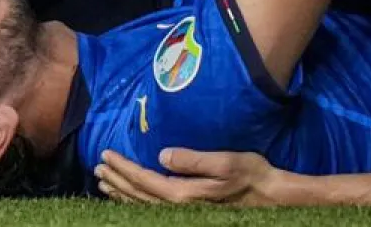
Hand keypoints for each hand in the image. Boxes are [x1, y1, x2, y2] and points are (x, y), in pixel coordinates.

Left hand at [95, 148, 281, 206]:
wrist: (272, 200)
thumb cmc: (251, 176)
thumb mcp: (225, 162)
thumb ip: (192, 160)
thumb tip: (161, 155)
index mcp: (184, 195)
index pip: (143, 180)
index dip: (123, 168)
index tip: (106, 154)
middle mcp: (178, 208)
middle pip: (138, 195)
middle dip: (117, 180)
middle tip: (97, 167)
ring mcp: (183, 215)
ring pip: (143, 206)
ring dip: (122, 194)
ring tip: (105, 183)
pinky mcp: (189, 214)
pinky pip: (153, 211)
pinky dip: (136, 204)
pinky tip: (130, 198)